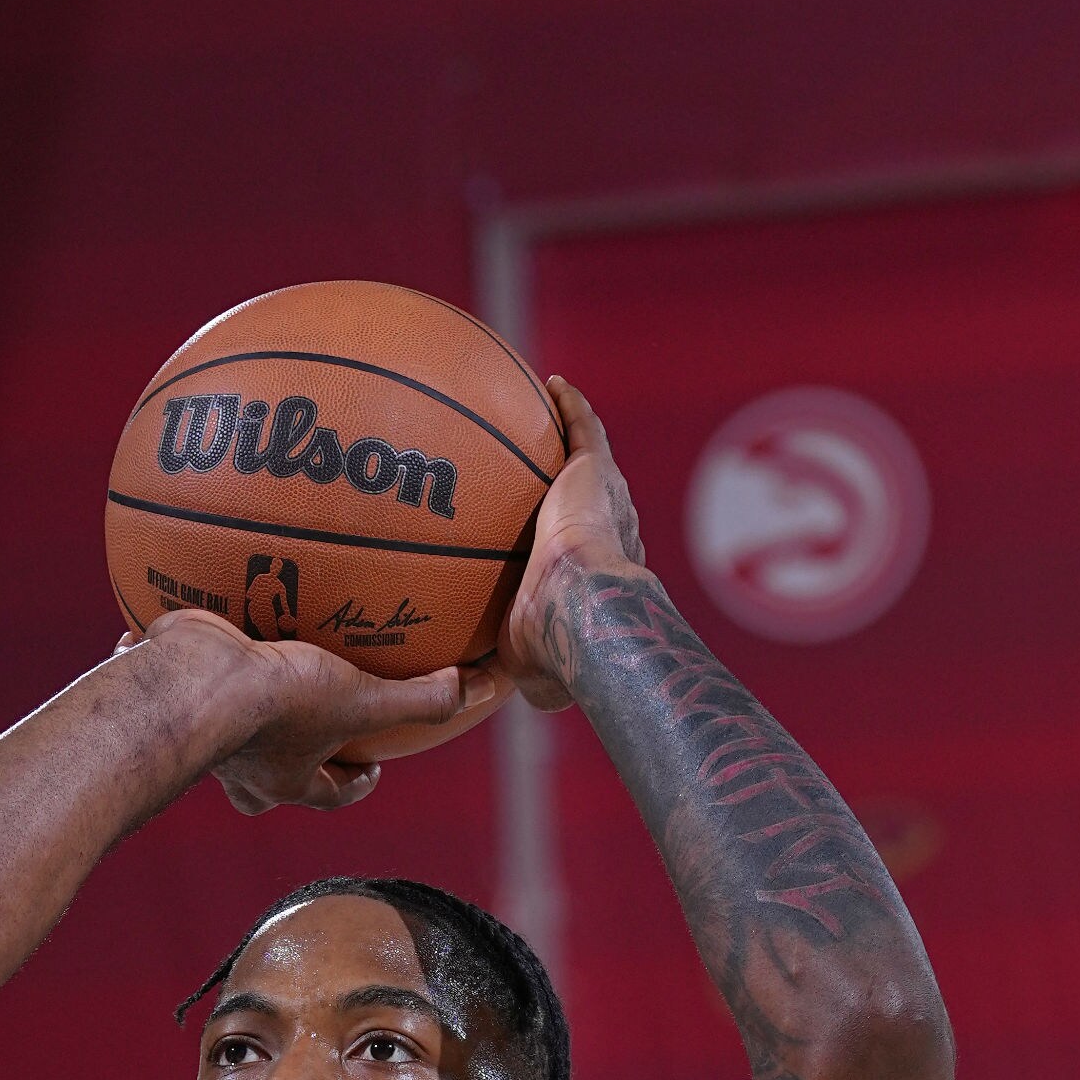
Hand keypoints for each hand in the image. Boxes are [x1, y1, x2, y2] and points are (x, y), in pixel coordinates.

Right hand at [119, 610, 489, 814]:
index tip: (373, 768)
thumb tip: (470, 690)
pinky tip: (186, 621)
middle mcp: (240, 766)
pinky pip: (176, 675)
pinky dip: (181, 655)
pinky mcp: (170, 690)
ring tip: (249, 669)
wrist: (190, 683)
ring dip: (236, 706)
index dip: (355, 783)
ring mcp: (201, 731)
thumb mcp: (362, 702)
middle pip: (272, 771)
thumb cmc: (277, 703)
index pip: (330, 794)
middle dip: (289, 754)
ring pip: (223, 728)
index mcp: (285, 780)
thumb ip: (418, 701)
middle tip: (306, 724)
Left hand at [498, 378, 644, 711]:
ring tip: (548, 414)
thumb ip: (499, 671)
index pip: (584, 558)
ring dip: (573, 438)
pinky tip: (550, 386)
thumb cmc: (553, 648)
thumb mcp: (520, 667)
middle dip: (574, 490)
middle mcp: (610, 536)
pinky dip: (569, 407)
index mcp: (595, 581)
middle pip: (593, 505)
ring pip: (590, 462)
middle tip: (550, 479)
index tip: (549, 544)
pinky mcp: (595, 470)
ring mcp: (606, 500)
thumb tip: (469, 694)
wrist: (581, 610)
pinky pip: (582, 428)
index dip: (570, 548)